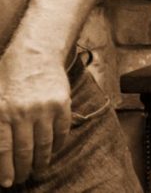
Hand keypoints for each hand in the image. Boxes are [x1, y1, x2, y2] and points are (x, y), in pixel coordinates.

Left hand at [0, 52, 71, 186]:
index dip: (5, 169)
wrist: (35, 54)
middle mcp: (22, 112)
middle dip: (22, 169)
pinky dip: (57, 145)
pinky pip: (61, 132)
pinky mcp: (62, 104)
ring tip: (38, 169)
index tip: (7, 183)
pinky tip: (52, 151)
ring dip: (41, 161)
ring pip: (43, 144)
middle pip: (24, 150)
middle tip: (22, 179)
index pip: (3, 149)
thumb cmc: (9, 77)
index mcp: (1, 111)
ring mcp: (44, 108)